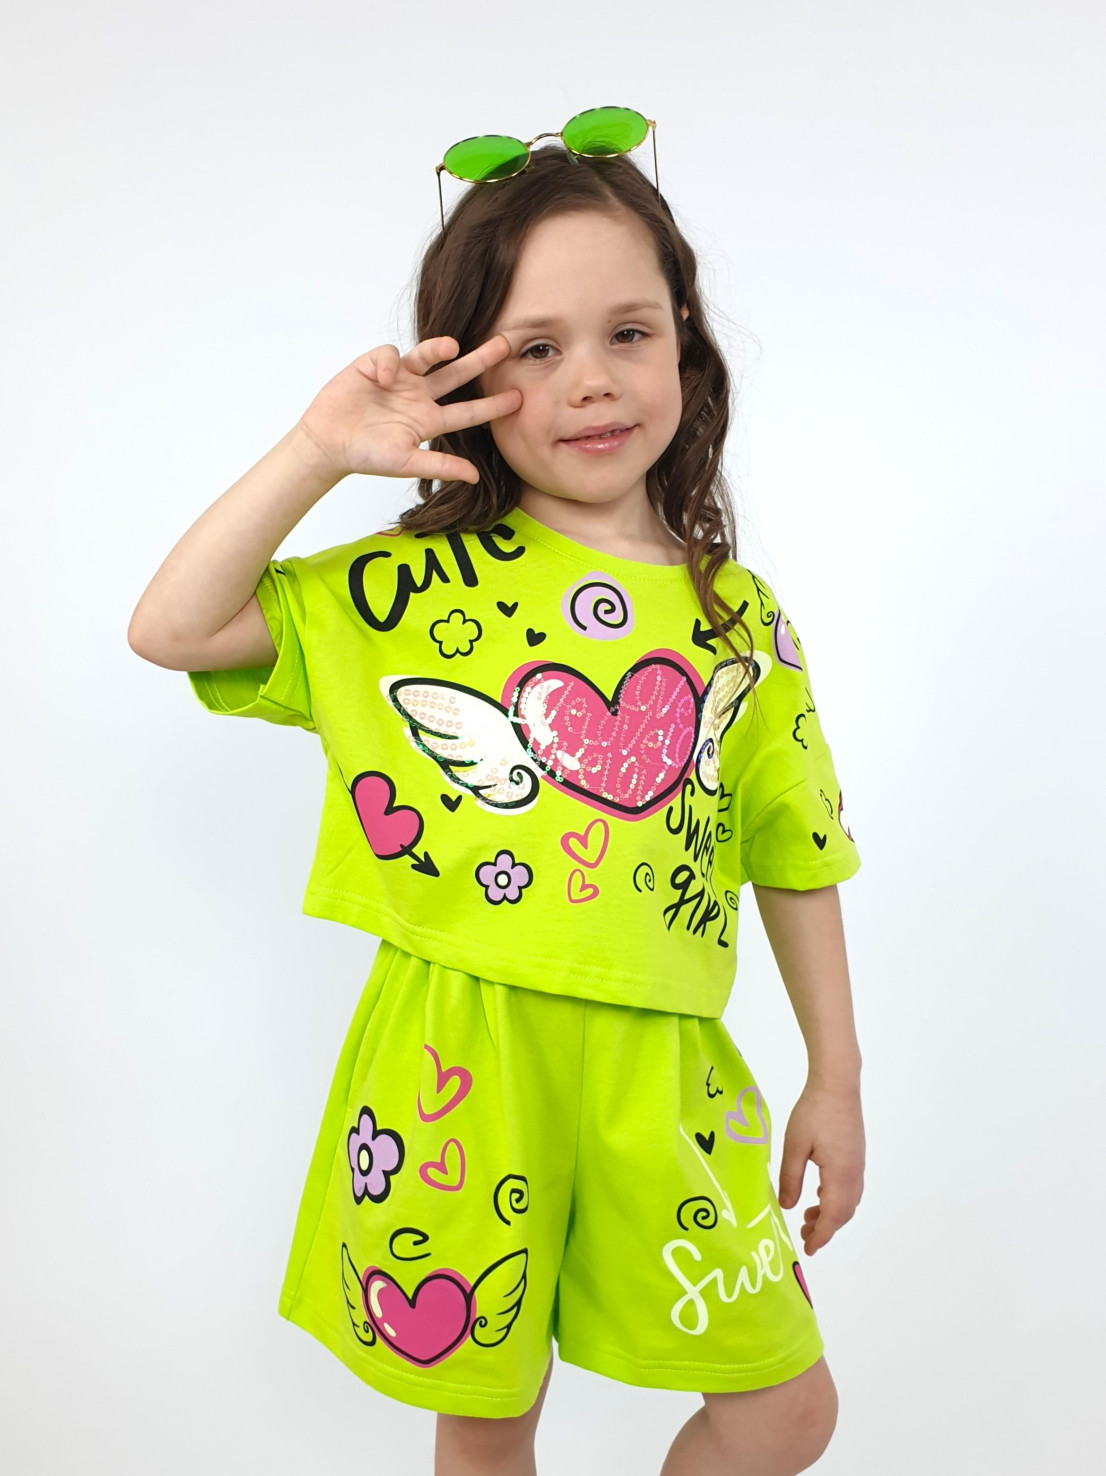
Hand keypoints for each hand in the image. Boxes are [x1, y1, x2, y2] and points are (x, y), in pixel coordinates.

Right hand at [296, 334, 521, 484]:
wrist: (327, 444)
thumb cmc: (366, 456)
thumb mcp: (406, 462)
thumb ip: (440, 465)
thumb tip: (475, 477)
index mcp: (429, 420)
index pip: (468, 411)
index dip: (492, 405)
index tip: (519, 399)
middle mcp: (419, 396)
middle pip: (457, 374)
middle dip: (481, 359)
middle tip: (506, 344)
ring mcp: (399, 379)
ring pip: (428, 355)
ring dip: (440, 347)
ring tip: (451, 346)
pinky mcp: (375, 365)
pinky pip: (391, 356)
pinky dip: (389, 363)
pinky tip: (382, 379)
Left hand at [776, 1080, 864, 1255]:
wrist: (837, 1084)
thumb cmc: (813, 1111)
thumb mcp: (794, 1146)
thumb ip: (790, 1178)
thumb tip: (788, 1207)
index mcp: (840, 1175)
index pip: (832, 1216)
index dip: (821, 1236)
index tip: (809, 1250)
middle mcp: (854, 1174)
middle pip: (843, 1212)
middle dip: (825, 1228)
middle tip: (805, 1236)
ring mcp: (858, 1164)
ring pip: (848, 1201)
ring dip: (831, 1214)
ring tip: (808, 1218)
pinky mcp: (856, 1155)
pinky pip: (849, 1187)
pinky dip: (836, 1199)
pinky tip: (819, 1194)